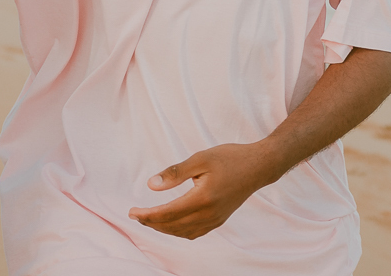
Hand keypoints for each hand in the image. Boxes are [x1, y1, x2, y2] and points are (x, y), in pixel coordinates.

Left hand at [129, 142, 282, 239]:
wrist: (258, 167)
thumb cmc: (229, 158)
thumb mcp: (200, 159)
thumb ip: (175, 173)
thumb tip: (151, 185)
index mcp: (202, 199)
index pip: (167, 213)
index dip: (147, 215)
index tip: (132, 212)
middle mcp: (209, 214)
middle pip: (173, 226)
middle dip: (151, 222)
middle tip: (135, 215)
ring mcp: (215, 219)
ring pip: (183, 232)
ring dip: (164, 228)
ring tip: (149, 219)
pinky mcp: (219, 220)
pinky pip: (195, 232)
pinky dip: (179, 231)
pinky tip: (171, 223)